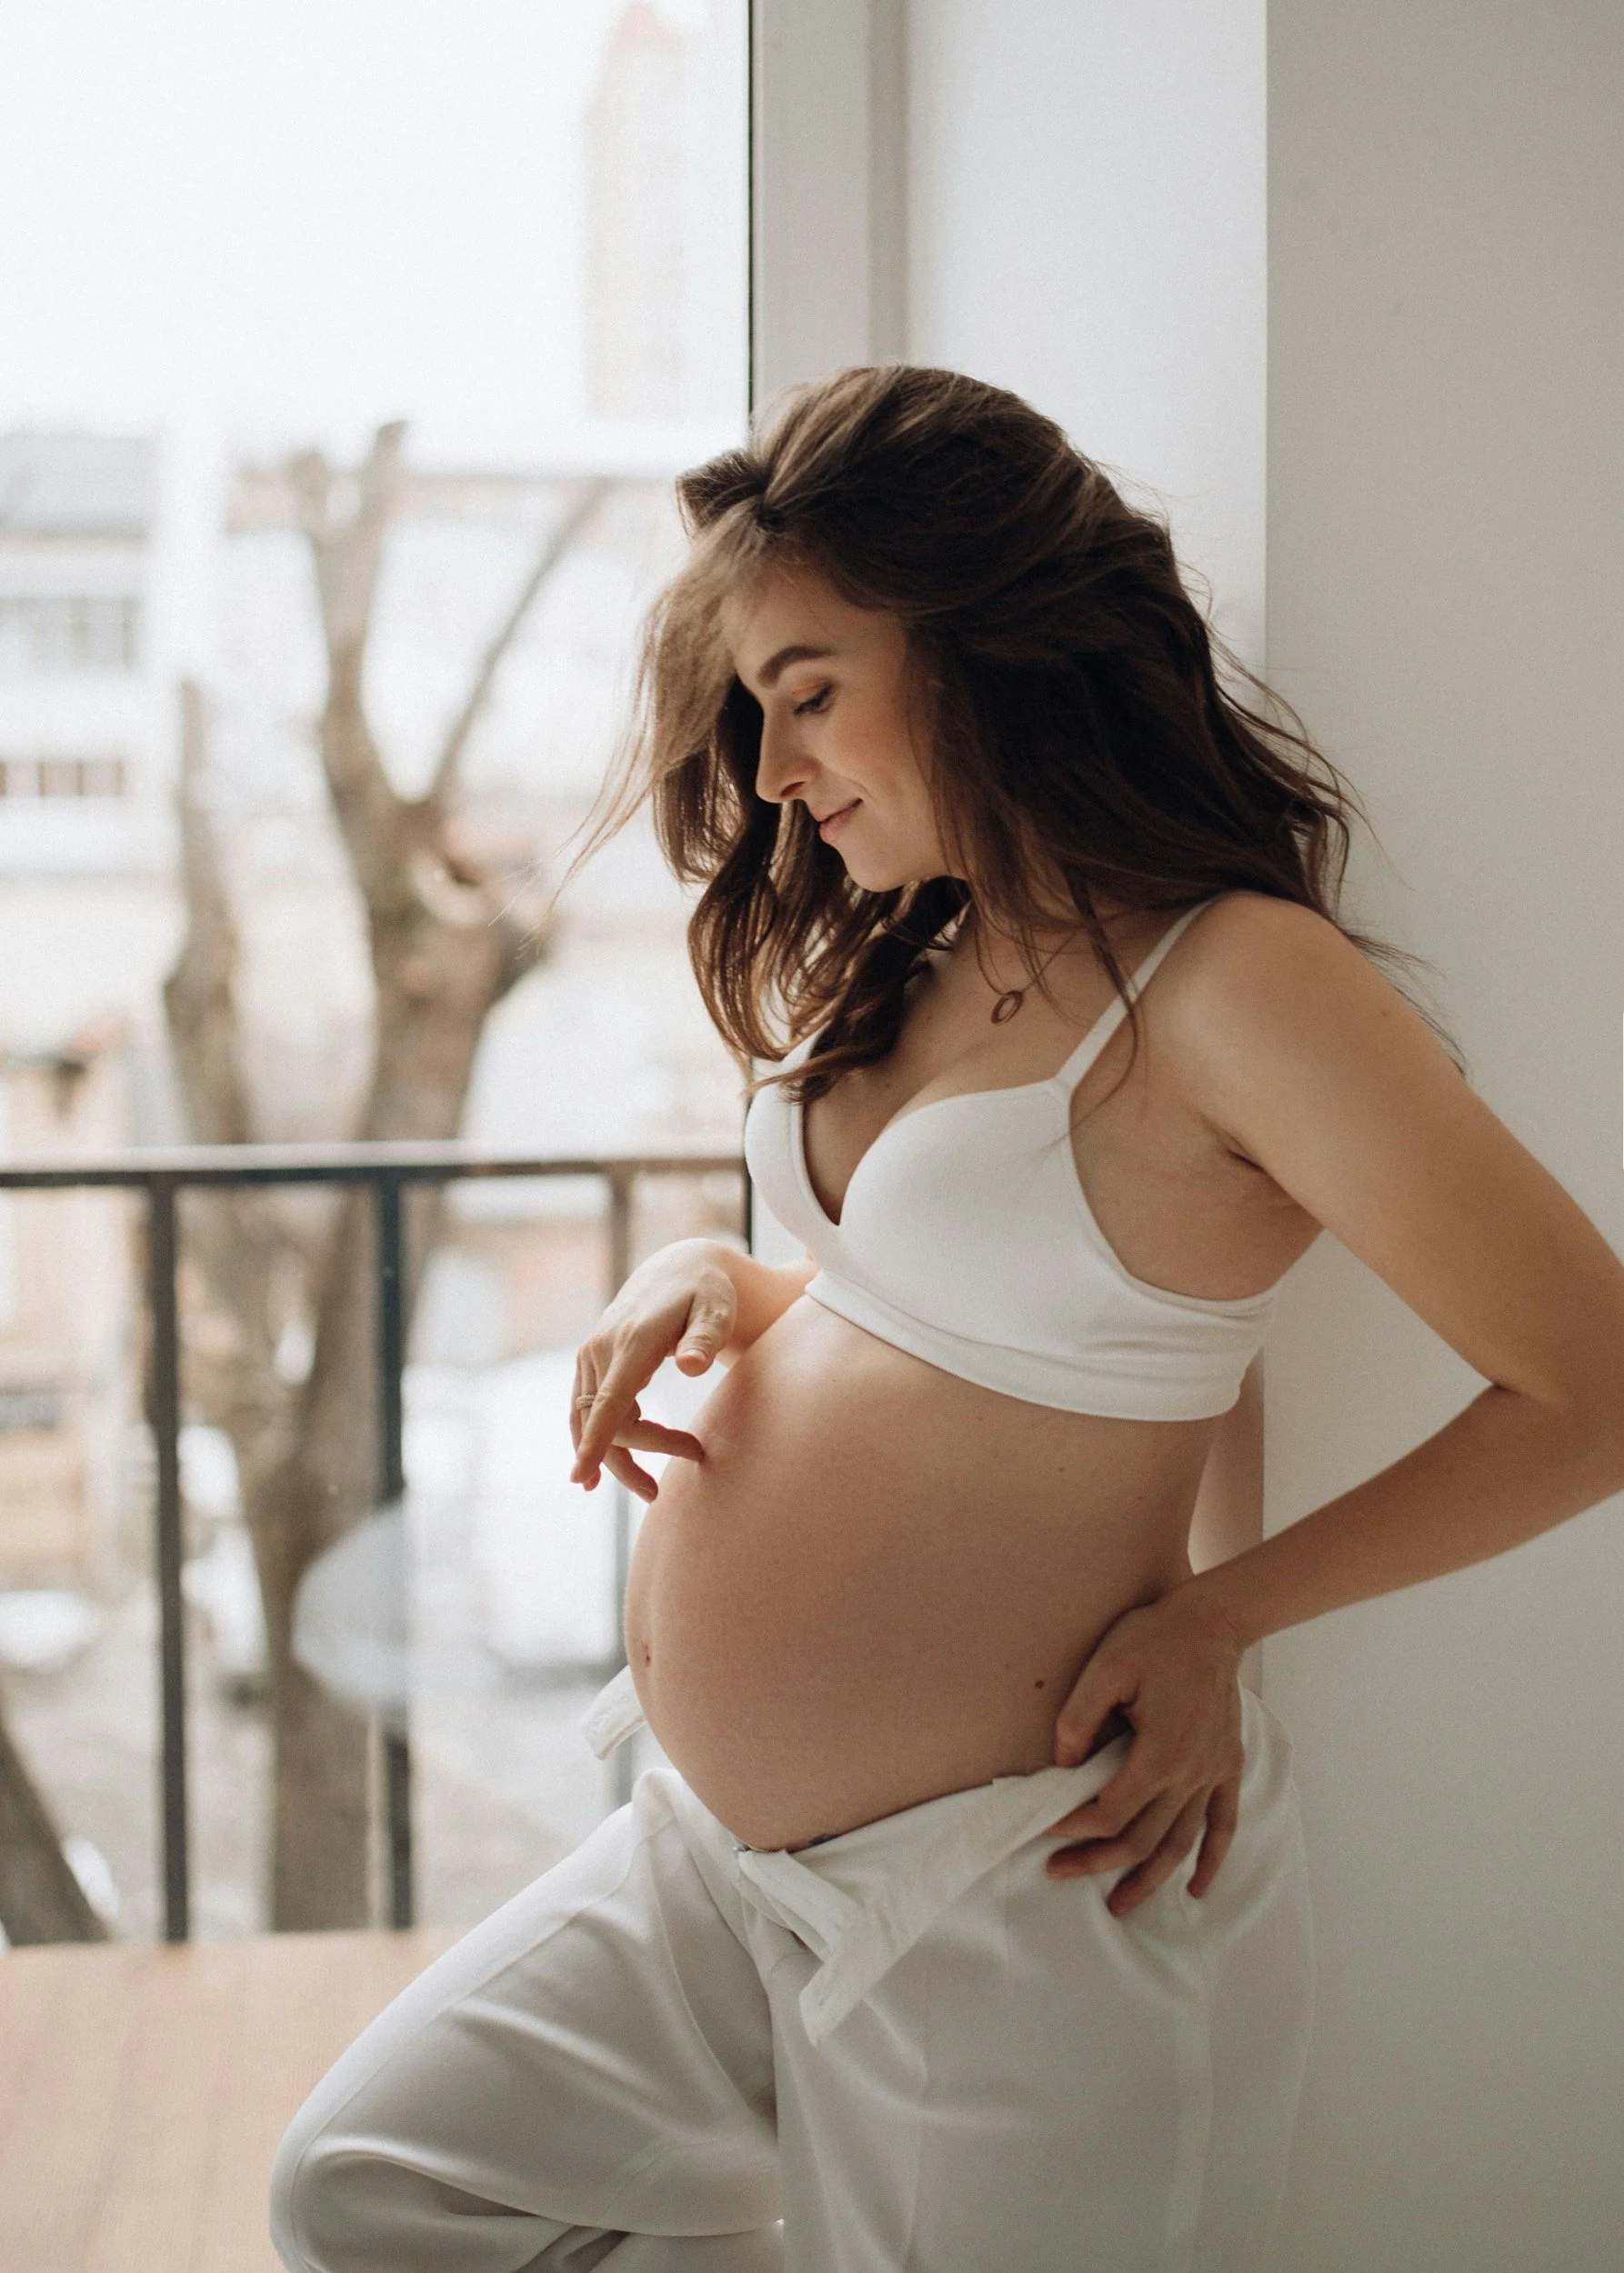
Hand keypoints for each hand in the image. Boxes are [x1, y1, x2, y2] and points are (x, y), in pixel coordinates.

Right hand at [570, 1241, 737, 1500]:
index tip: (582, 1476)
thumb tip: (693, 1366)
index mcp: (632, 1340)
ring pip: (590, 1421)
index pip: (609, 1399)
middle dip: (642, 1453)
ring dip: (617, 1457)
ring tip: (652, 1490)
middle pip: (604, 1420)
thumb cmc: (706, 1293)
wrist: (679, 1271)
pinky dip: (594, 1440)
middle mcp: (602, 1349)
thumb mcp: (717, 1309)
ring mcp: (591, 1356)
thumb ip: (706, 1337)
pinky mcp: (591, 1363)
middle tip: (696, 1454)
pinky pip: (586, 1411)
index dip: (596, 1440)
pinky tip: (601, 1472)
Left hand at [1044, 1590, 1245, 1917]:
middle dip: (1097, 1862)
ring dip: (1149, 1878)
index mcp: (1160, 1754)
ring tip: (1119, 1906)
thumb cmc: (1155, 1639)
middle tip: (1057, 1874)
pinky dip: (1211, 1861)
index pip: (1111, 1811)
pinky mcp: (1227, 1766)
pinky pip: (1223, 1825)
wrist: (1213, 1622)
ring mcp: (1213, 1773)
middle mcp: (1191, 1775)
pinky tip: (1197, 1888)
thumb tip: (1063, 1765)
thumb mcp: (1105, 1668)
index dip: (1074, 1826)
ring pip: (1180, 1843)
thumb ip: (1079, 1719)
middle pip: (1141, 1838)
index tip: (1044, 1828)